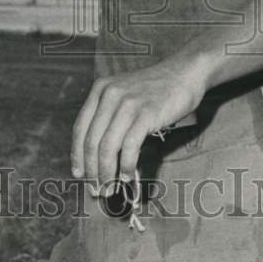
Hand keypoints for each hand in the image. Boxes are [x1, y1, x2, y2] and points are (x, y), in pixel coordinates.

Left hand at [71, 58, 206, 190]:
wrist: (184, 72)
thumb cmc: (155, 88)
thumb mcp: (124, 92)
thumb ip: (109, 114)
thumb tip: (98, 152)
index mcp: (100, 89)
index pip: (80, 128)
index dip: (77, 154)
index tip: (79, 173)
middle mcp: (110, 95)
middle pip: (92, 141)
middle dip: (92, 170)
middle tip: (96, 188)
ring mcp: (128, 104)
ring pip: (108, 146)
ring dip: (106, 172)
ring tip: (110, 187)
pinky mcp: (146, 114)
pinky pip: (130, 146)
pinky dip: (126, 165)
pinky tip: (127, 175)